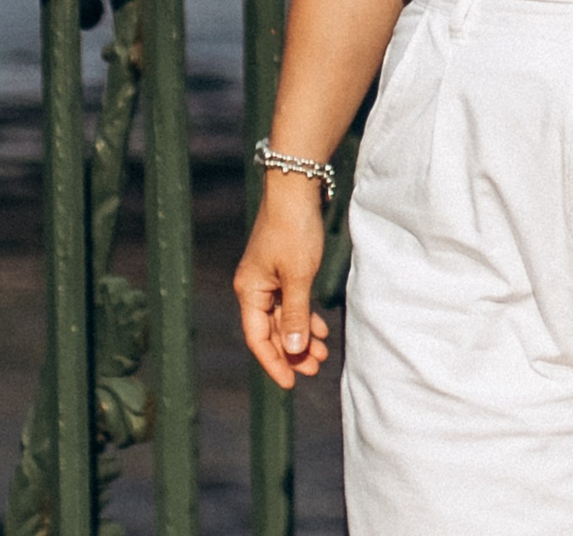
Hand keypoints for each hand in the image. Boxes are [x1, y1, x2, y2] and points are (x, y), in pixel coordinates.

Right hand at [234, 177, 331, 388]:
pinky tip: (320, 328)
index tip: (292, 383)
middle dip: (292, 351)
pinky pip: (291, 301)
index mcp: (250, 291)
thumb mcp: (298, 276)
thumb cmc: (293, 230)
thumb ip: (296, 313)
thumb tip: (293, 349)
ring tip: (322, 353)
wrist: (295, 189)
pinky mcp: (282, 268)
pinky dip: (304, 315)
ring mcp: (268, 277)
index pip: (258, 338)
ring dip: (301, 335)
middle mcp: (254, 287)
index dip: (274, 362)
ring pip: (283, 316)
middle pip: (271, 330)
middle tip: (315, 368)